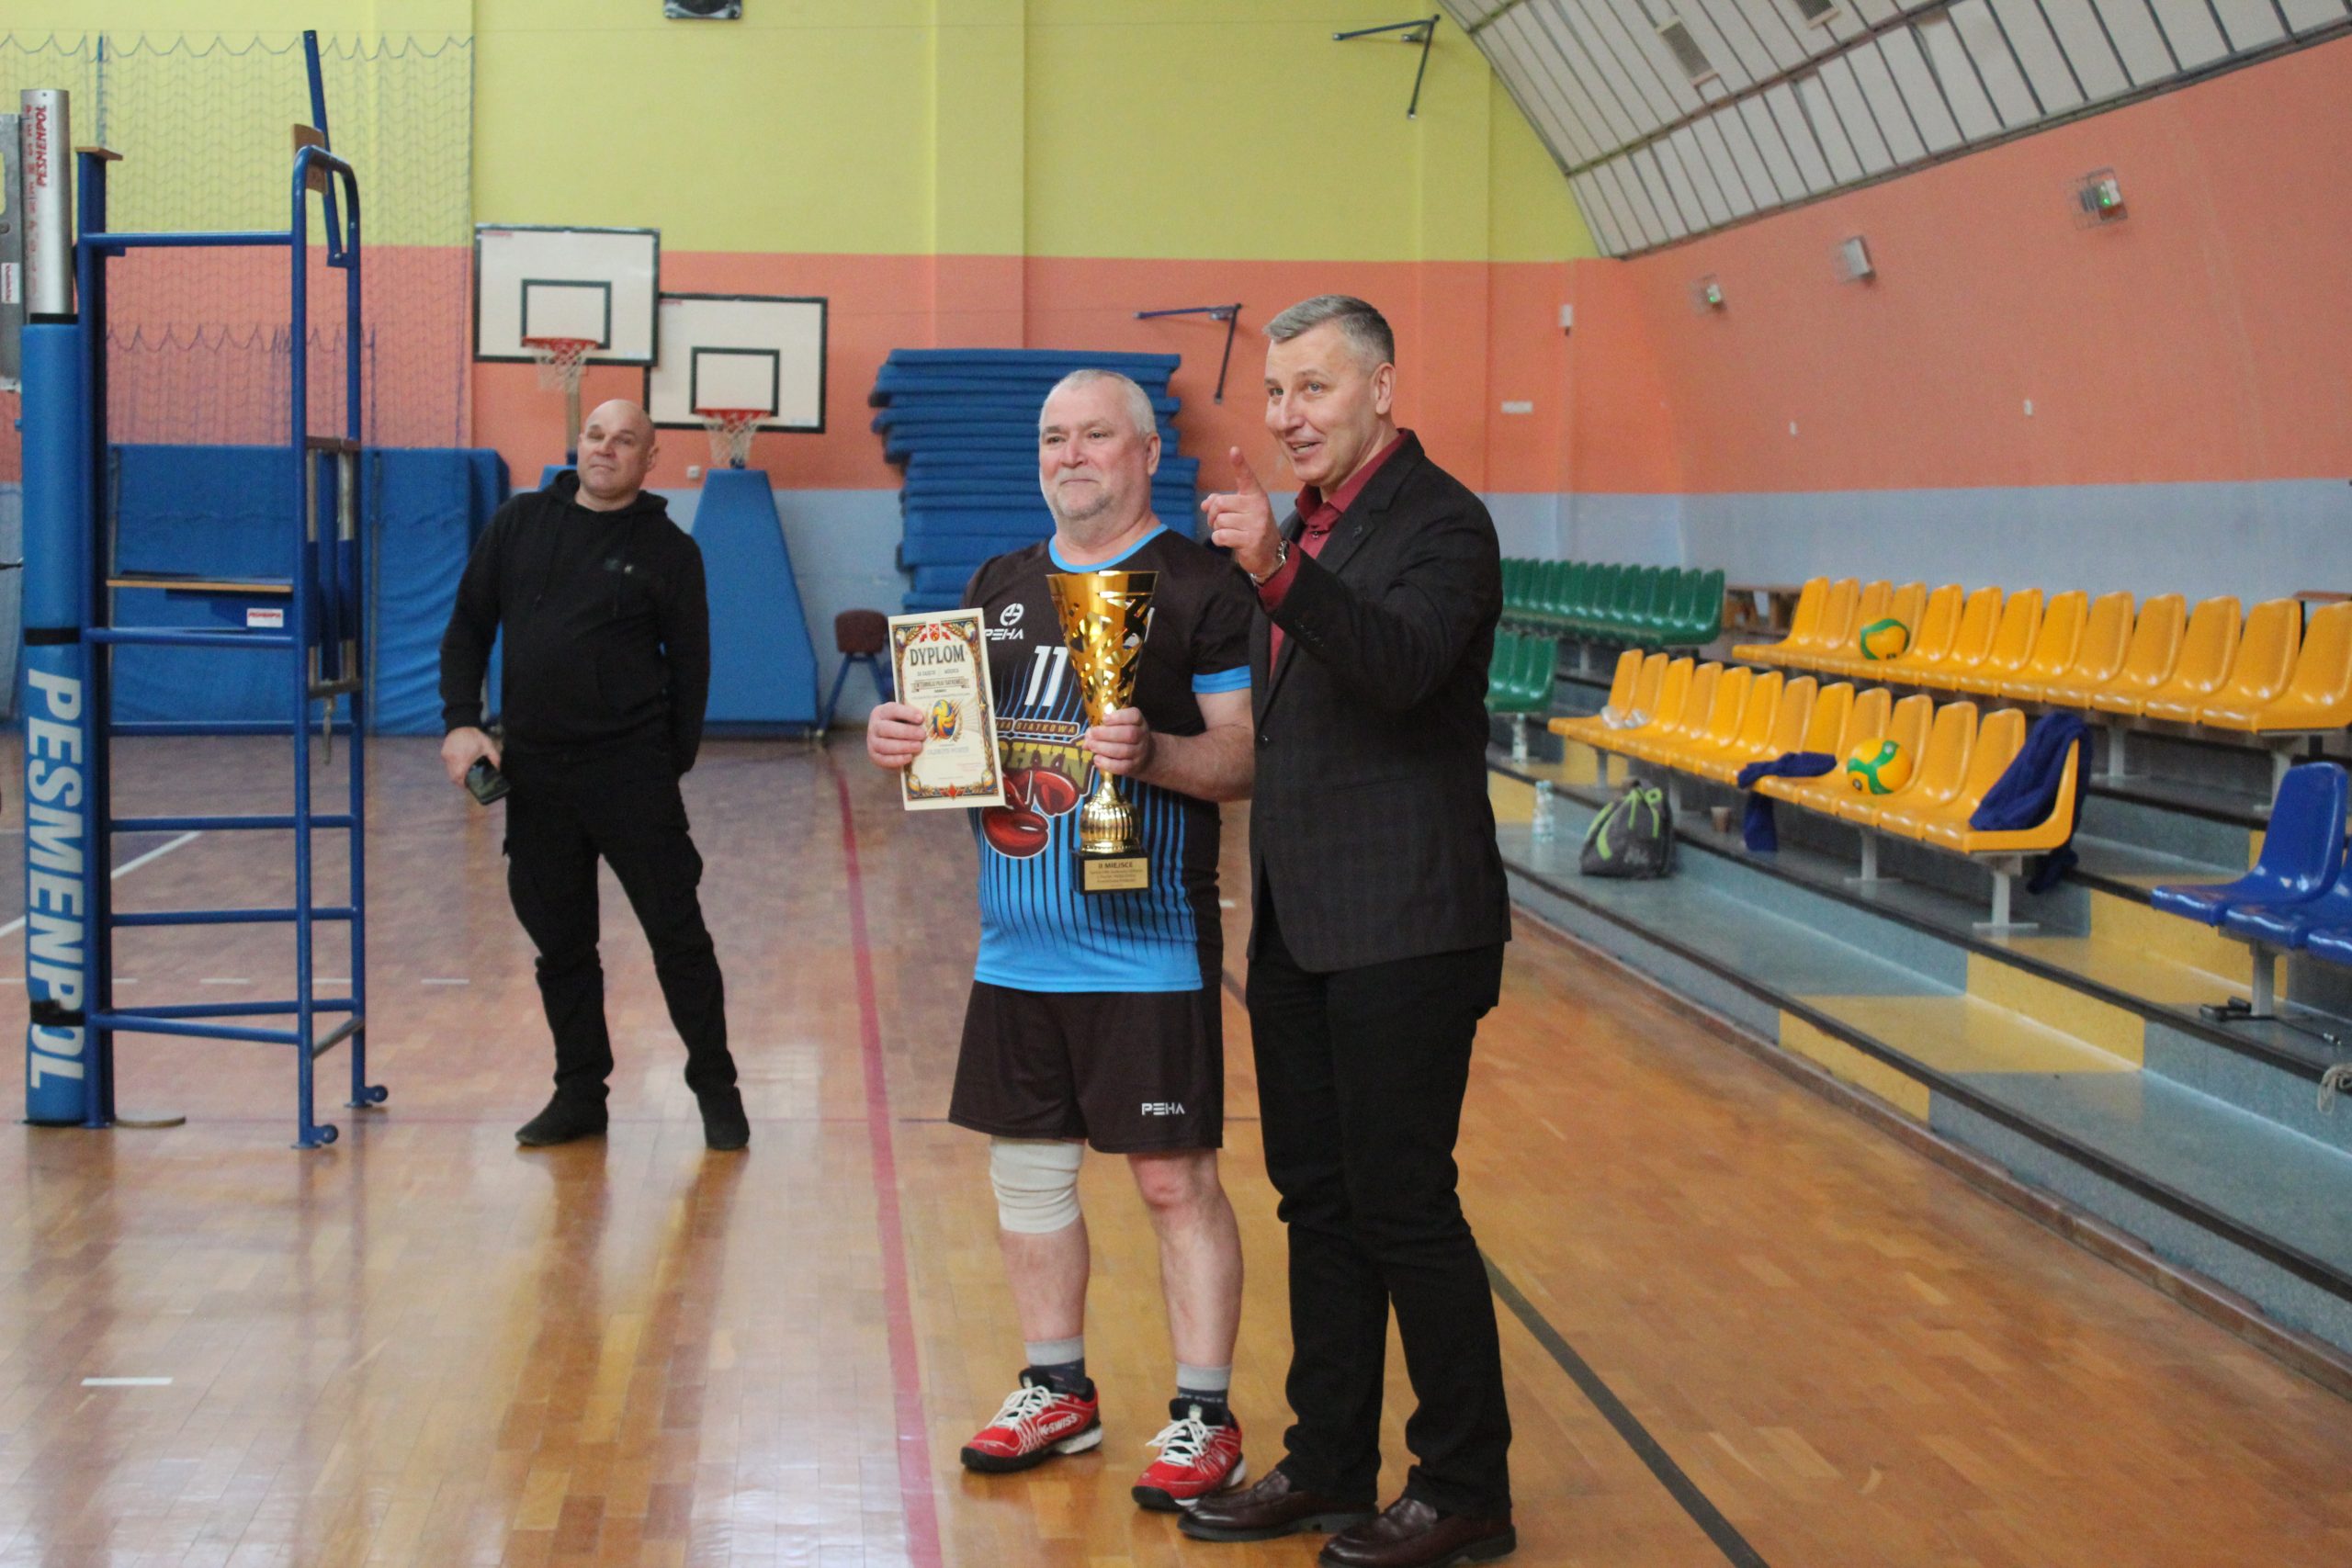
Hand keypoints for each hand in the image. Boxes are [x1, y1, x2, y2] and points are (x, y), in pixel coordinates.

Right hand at [441, 726, 499, 786]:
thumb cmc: (475, 736)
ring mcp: (446, 756)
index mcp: (463, 759)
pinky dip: (453, 767)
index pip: (458, 777)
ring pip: (449, 771)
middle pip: (452, 777)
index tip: (467, 785)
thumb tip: (497, 770)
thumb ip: (495, 759)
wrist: (462, 724)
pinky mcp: (443, 753)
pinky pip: (448, 764)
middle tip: (467, 781)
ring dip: (456, 774)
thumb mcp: (488, 746)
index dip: (462, 783)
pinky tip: (460, 763)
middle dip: (459, 781)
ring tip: (464, 773)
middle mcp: (452, 759)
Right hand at [866, 701, 928, 770]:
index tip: (921, 718)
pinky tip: (909, 757)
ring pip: (884, 745)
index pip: (892, 710)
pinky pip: (884, 759)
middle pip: (887, 728)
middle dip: (906, 732)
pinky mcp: (874, 756)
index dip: (907, 713)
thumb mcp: (906, 719)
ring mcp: (872, 742)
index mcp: (882, 712)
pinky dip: (897, 759)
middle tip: (922, 735)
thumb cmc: (903, 727)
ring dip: (903, 746)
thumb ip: (915, 719)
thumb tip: (933, 721)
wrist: (891, 744)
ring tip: (918, 746)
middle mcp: (874, 726)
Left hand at [1082, 706, 1154, 778]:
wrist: (1144, 757)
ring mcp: (1140, 752)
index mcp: (1138, 722)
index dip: (1119, 717)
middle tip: (1092, 734)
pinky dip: (1107, 763)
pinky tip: (1097, 759)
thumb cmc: (1125, 738)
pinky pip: (1122, 767)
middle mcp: (1142, 736)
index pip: (1134, 716)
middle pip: (1129, 733)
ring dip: (1104, 748)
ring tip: (1091, 746)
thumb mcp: (1118, 728)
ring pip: (1124, 750)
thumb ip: (1102, 729)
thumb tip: (1087, 737)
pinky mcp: (1134, 767)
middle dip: (1107, 733)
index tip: (1104, 718)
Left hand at [1201, 446, 1282, 579]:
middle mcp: (1257, 507)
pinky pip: (1221, 536)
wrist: (1270, 553)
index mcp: (1255, 495)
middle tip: (1218, 522)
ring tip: (1229, 532)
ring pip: (1220, 521)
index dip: (1239, 464)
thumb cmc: (1251, 528)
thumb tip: (1205, 504)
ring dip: (1217, 528)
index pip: (1246, 477)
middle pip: (1220, 503)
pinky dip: (1219, 540)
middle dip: (1213, 514)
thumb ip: (1222, 503)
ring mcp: (1255, 524)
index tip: (1234, 450)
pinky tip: (1230, 542)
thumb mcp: (1240, 512)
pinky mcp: (1250, 541)